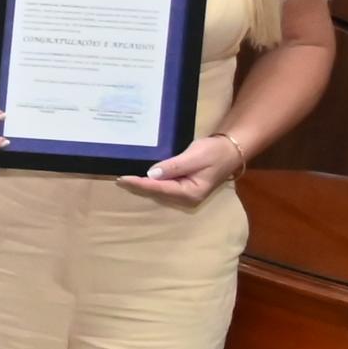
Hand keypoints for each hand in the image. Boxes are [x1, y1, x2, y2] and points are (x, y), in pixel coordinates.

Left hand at [124, 131, 246, 208]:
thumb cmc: (214, 152)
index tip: (122, 179)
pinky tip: (138, 179)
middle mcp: (187, 198)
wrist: (230, 150)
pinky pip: (163, 187)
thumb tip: (152, 173)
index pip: (159, 188)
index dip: (139, 184)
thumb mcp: (195, 156)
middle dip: (137, 187)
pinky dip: (150, 183)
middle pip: (156, 193)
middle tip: (117, 180)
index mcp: (191, 193)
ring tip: (123, 180)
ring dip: (142, 186)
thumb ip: (174, 166)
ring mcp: (185, 195)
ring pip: (158, 191)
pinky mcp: (183, 188)